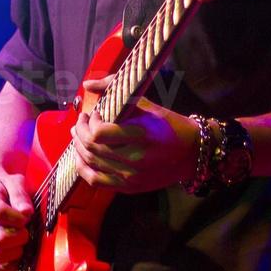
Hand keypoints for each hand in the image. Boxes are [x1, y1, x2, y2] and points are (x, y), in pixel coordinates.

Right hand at [0, 144, 47, 270]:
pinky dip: (7, 268)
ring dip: (15, 253)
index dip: (17, 217)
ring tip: (23, 244)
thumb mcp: (14, 181)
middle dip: (20, 237)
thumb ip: (20, 194)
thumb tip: (26, 212)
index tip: (27, 214)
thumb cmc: (5, 186)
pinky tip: (18, 260)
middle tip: (27, 231)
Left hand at [72, 76, 199, 193]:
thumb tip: (87, 83)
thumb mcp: (149, 104)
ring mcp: (131, 176)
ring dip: (78, 147)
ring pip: (90, 163)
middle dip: (80, 131)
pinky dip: (83, 168)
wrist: (192, 153)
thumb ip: (117, 89)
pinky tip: (81, 156)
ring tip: (78, 135)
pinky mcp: (128, 187)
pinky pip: (95, 180)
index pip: (100, 133)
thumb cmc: (170, 125)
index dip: (90, 122)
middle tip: (81, 121)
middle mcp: (135, 159)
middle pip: (92, 147)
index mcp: (142, 135)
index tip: (93, 114)